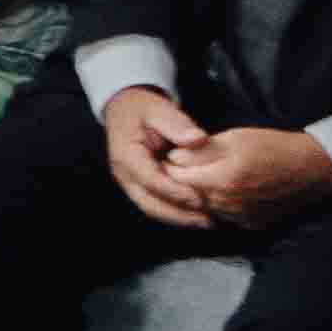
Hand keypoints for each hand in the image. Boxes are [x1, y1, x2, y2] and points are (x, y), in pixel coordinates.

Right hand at [100, 83, 203, 209]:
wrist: (124, 108)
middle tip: (207, 220)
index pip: (151, 179)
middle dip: (178, 215)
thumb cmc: (142, 108)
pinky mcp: (138, 185)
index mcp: (126, 155)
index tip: (200, 199)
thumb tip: (198, 139)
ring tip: (205, 222)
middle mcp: (124, 173)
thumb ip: (177, 123)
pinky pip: (154, 204)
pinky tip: (195, 215)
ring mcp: (129, 181)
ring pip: (151, 208)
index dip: (175, 192)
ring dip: (177, 218)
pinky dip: (174, 213)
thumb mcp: (158, 109)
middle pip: (149, 202)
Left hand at [162, 124, 331, 226]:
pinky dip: (217, 204)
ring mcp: (241, 218)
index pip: (177, 178)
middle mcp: (229, 204)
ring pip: (204, 208)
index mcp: (222, 180)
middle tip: (181, 166)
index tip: (169, 156)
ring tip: (202, 176)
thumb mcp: (234, 139)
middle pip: (188, 196)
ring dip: (198, 194)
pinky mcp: (252, 224)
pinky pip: (223, 216)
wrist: (313, 169)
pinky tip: (222, 190)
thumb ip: (200, 151)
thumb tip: (172, 158)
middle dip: (181, 181)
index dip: (170, 166)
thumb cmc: (273, 147)